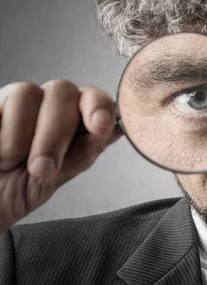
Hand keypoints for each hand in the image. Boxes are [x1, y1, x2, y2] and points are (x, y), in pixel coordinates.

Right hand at [0, 80, 121, 233]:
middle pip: (63, 91)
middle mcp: (44, 105)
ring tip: (9, 163)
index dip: (99, 106)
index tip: (100, 125)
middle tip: (41, 169)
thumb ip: (84, 151)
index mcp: (70, 120)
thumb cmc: (12, 193)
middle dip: (55, 133)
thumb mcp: (54, 178)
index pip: (93, 97)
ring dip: (20, 136)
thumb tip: (118, 129)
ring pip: (27, 92)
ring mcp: (13, 102)